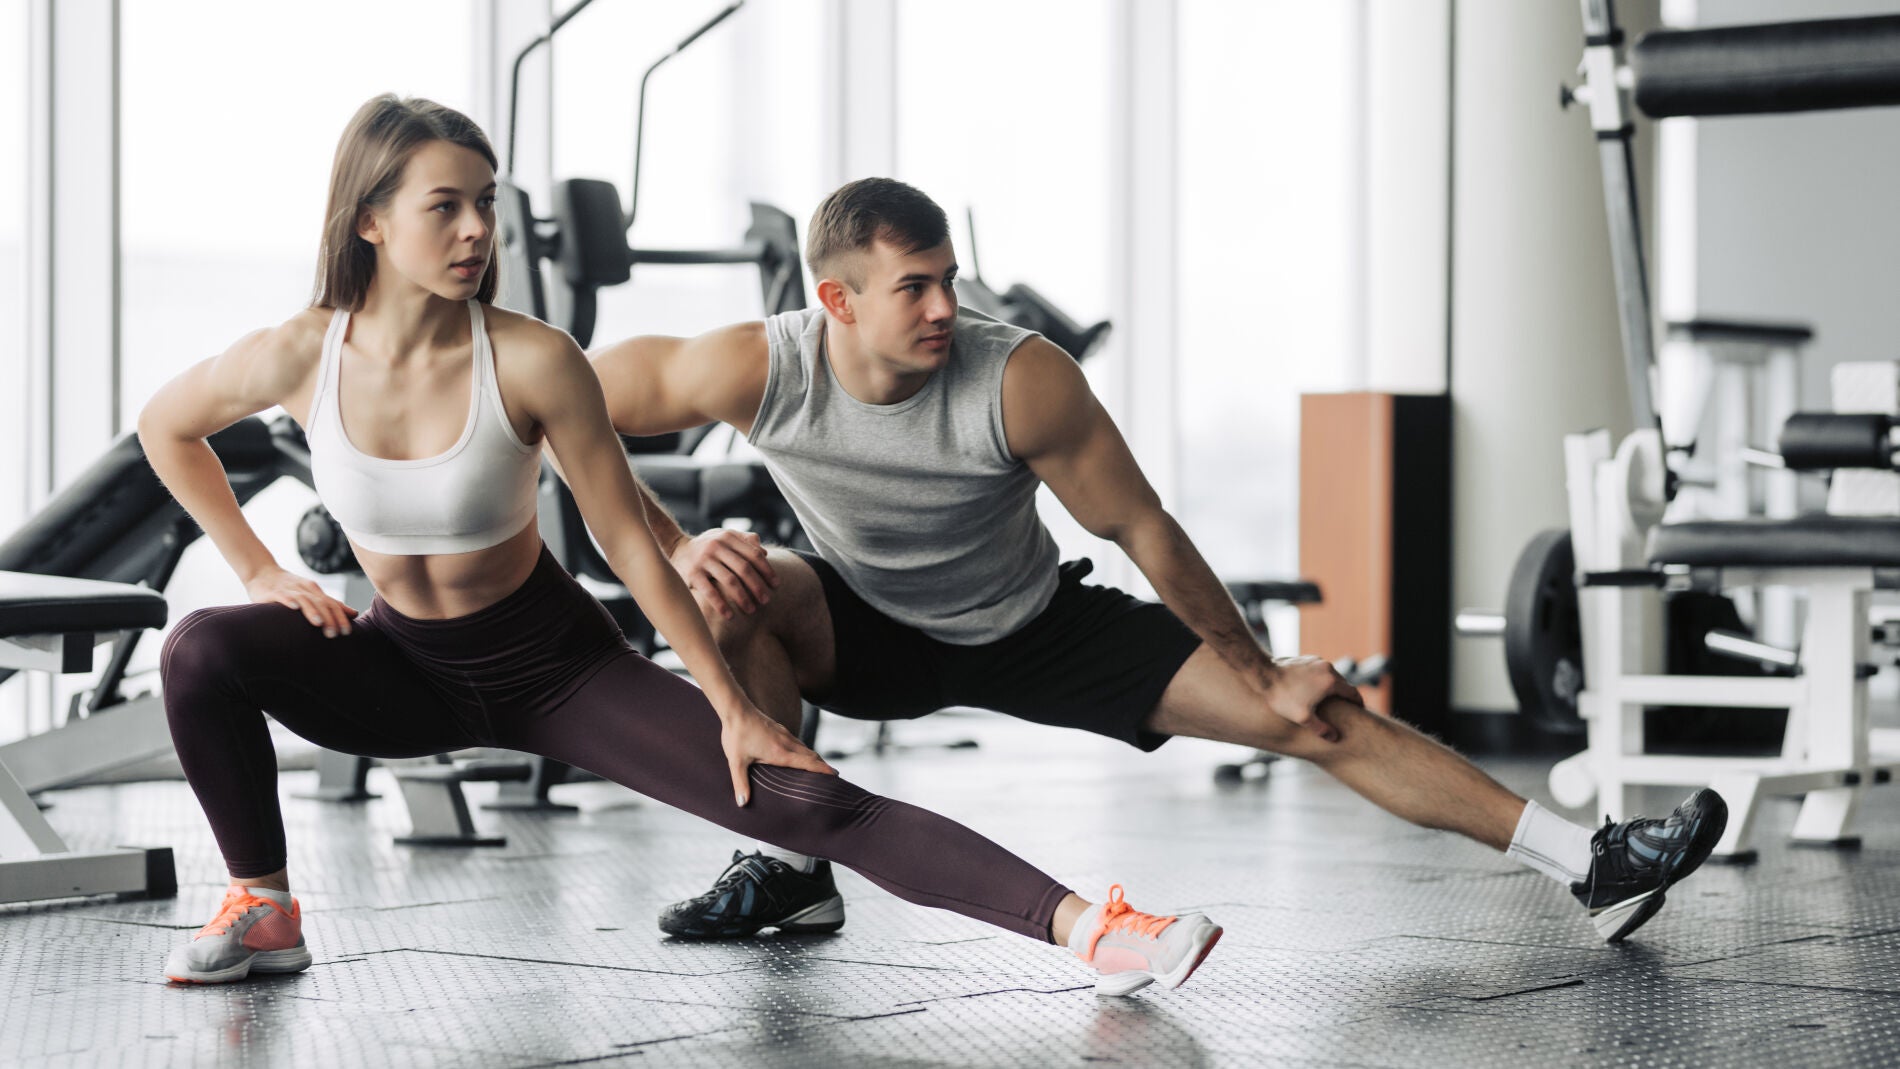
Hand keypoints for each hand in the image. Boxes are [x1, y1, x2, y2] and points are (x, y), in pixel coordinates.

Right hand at [245, 566, 356, 636]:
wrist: (262, 572)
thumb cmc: (290, 587)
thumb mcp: (312, 593)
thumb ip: (331, 604)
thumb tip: (354, 613)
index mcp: (315, 590)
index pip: (332, 604)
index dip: (341, 617)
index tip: (347, 632)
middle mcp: (304, 589)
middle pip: (321, 603)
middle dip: (329, 619)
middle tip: (334, 634)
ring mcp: (289, 590)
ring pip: (304, 600)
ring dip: (312, 611)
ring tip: (319, 623)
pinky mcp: (274, 592)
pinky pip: (282, 596)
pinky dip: (288, 601)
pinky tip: (293, 608)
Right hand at [671, 528, 777, 620]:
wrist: (676, 548)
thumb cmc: (708, 546)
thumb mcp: (725, 538)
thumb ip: (745, 541)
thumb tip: (764, 553)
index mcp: (728, 537)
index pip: (753, 554)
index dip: (767, 570)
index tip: (776, 585)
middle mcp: (716, 546)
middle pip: (744, 568)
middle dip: (757, 586)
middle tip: (766, 601)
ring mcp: (704, 560)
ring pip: (729, 581)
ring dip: (742, 597)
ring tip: (751, 610)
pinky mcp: (692, 574)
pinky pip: (709, 591)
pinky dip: (721, 604)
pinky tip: (729, 615)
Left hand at [715, 699, 836, 805]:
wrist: (735, 709)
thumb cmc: (736, 735)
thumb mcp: (736, 762)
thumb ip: (741, 783)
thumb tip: (742, 803)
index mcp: (780, 752)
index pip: (808, 762)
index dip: (823, 769)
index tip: (835, 775)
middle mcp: (786, 742)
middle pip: (811, 755)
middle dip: (823, 765)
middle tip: (833, 776)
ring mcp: (784, 734)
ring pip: (804, 747)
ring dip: (814, 757)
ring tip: (819, 767)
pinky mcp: (779, 729)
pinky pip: (797, 742)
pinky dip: (804, 750)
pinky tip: (799, 754)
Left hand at [1259, 656, 1363, 742]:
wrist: (1262, 674)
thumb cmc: (1282, 698)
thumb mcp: (1303, 718)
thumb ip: (1321, 729)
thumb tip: (1335, 737)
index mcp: (1331, 681)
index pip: (1353, 693)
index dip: (1358, 703)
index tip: (1359, 711)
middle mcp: (1327, 667)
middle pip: (1343, 684)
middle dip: (1344, 696)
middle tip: (1344, 709)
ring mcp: (1316, 661)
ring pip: (1330, 676)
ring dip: (1331, 687)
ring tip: (1328, 701)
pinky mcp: (1305, 658)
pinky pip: (1319, 671)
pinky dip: (1320, 680)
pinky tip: (1312, 690)